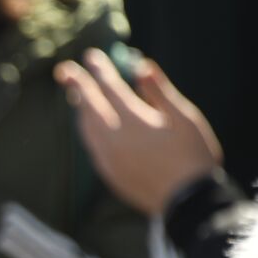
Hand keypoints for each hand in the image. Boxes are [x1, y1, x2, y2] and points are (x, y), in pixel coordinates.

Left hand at [55, 51, 220, 215]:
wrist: (188, 202)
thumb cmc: (192, 155)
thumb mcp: (183, 117)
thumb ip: (159, 91)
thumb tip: (140, 66)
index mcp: (131, 120)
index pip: (109, 88)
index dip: (100, 70)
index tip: (91, 56)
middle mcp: (112, 138)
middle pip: (88, 106)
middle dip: (77, 85)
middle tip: (65, 71)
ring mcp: (107, 157)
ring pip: (85, 127)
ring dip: (80, 108)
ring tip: (75, 94)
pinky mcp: (109, 173)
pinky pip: (90, 144)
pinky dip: (87, 129)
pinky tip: (89, 127)